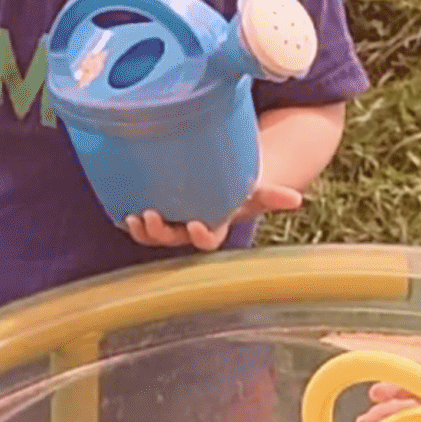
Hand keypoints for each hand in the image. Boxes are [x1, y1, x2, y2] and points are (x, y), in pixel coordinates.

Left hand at [120, 182, 303, 251]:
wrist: (222, 181)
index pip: (207, 240)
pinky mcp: (153, 213)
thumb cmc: (240, 187)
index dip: (200, 236)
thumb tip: (300, 200)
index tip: (197, 224)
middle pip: (172, 238)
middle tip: (152, 215)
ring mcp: (169, 223)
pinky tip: (121, 207)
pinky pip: (138, 223)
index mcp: (213, 226)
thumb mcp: (255, 190)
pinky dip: (128, 218)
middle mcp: (188, 229)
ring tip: (135, 214)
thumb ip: (273, 195)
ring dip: (142, 230)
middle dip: (160, 231)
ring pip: (152, 235)